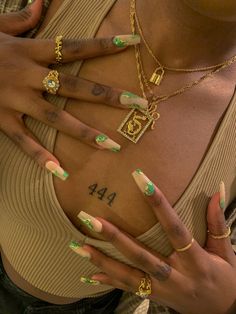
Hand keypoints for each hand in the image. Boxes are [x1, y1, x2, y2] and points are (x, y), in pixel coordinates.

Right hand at [0, 1, 144, 174]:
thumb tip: (41, 3)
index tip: (132, 42)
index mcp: (30, 51)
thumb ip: (22, 18)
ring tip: (111, 145)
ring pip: (56, 117)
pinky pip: (23, 140)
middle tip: (138, 104)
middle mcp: (28, 76)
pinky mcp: (2, 120)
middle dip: (107, 95)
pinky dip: (40, 156)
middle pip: (75, 86)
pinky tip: (61, 171)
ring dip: (85, 132)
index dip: (104, 45)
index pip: (75, 47)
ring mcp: (15, 100)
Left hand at [72, 171, 235, 313]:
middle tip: (92, 219)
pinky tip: (88, 273)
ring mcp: (163, 291)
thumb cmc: (226, 279)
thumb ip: (218, 222)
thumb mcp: (226, 252)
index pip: (175, 229)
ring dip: (103, 260)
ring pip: (129, 275)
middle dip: (116, 237)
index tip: (141, 181)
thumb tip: (218, 190)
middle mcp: (177, 277)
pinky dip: (109, 280)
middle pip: (142, 255)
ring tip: (79, 246)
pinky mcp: (154, 298)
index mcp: (196, 261)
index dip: (159, 205)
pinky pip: (128, 290)